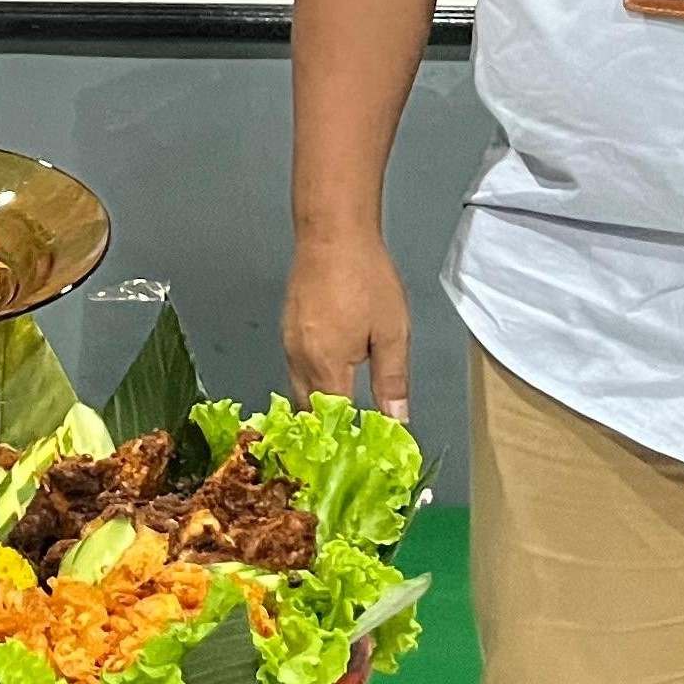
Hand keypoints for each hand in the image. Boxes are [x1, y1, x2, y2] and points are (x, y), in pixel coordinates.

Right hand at [284, 225, 413, 424]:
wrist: (332, 233)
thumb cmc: (366, 278)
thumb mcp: (392, 332)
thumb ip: (391, 380)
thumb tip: (396, 421)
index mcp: (326, 364)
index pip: (332, 418)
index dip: (346, 437)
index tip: (362, 451)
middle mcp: (299, 359)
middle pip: (308, 409)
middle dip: (327, 428)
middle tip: (352, 440)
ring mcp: (288, 342)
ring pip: (298, 389)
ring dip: (318, 406)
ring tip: (344, 417)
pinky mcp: (287, 328)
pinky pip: (296, 368)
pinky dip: (311, 382)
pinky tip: (331, 378)